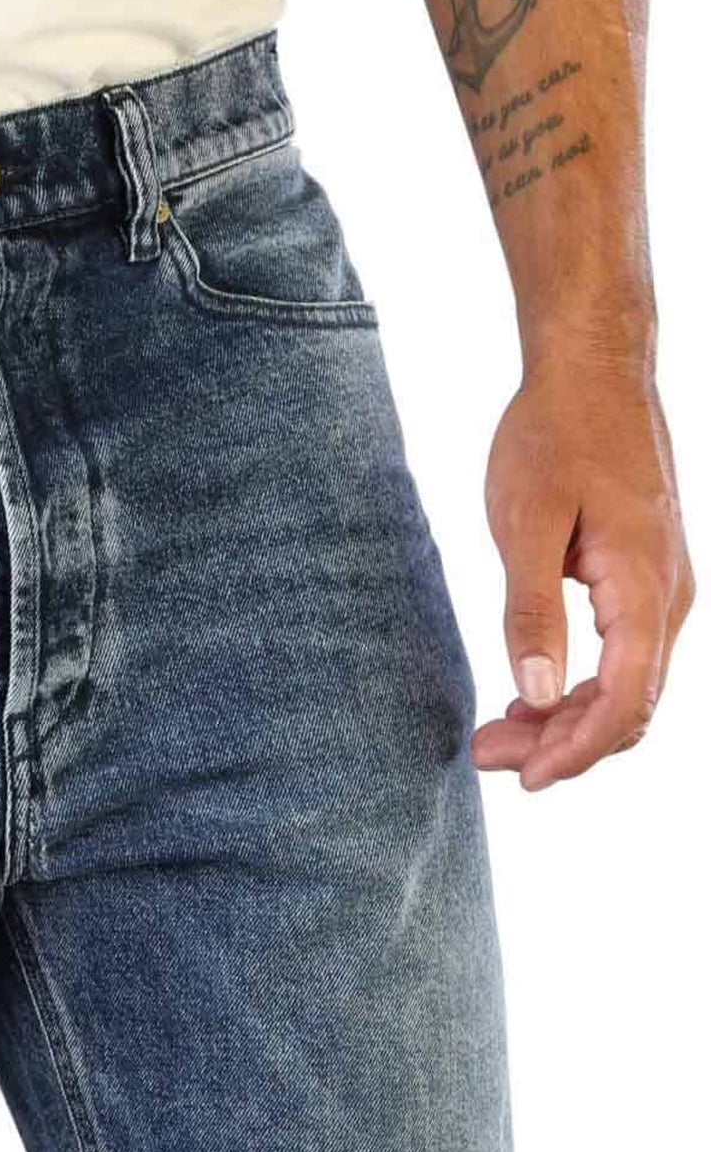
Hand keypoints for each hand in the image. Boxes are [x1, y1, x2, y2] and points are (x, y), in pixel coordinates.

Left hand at [472, 357, 693, 788]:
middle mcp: (669, 596)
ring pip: (625, 684)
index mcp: (646, 586)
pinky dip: (576, 686)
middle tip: (484, 755)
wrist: (592, 372)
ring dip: (565, 719)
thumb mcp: (526, 522)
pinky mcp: (642, 579)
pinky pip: (621, 656)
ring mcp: (662, 589)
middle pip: (629, 704)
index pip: (628, 698)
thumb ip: (531, 610)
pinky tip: (527, 697)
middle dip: (561, 744)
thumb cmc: (556, 436)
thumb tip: (538, 691)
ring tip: (494, 736)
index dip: (579, 749)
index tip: (526, 779)